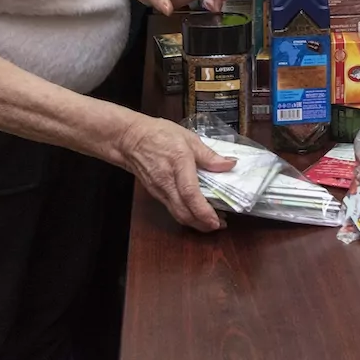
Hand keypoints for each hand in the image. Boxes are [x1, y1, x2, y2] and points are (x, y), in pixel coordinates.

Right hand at [117, 116, 233, 231]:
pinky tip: (195, 212)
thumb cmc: (159, 135)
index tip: (217, 221)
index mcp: (178, 164)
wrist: (129, 140)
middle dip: (202, 224)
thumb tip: (229, 164)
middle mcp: (167, 182)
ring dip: (194, 222)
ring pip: (177, 214)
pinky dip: (185, 215)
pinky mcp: (155, 194)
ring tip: (211, 221)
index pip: (190, 194)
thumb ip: (209, 155)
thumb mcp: (188, 138)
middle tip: (220, 224)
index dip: (204, 211)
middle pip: (183, 212)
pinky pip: (171, 209)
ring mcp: (159, 190)